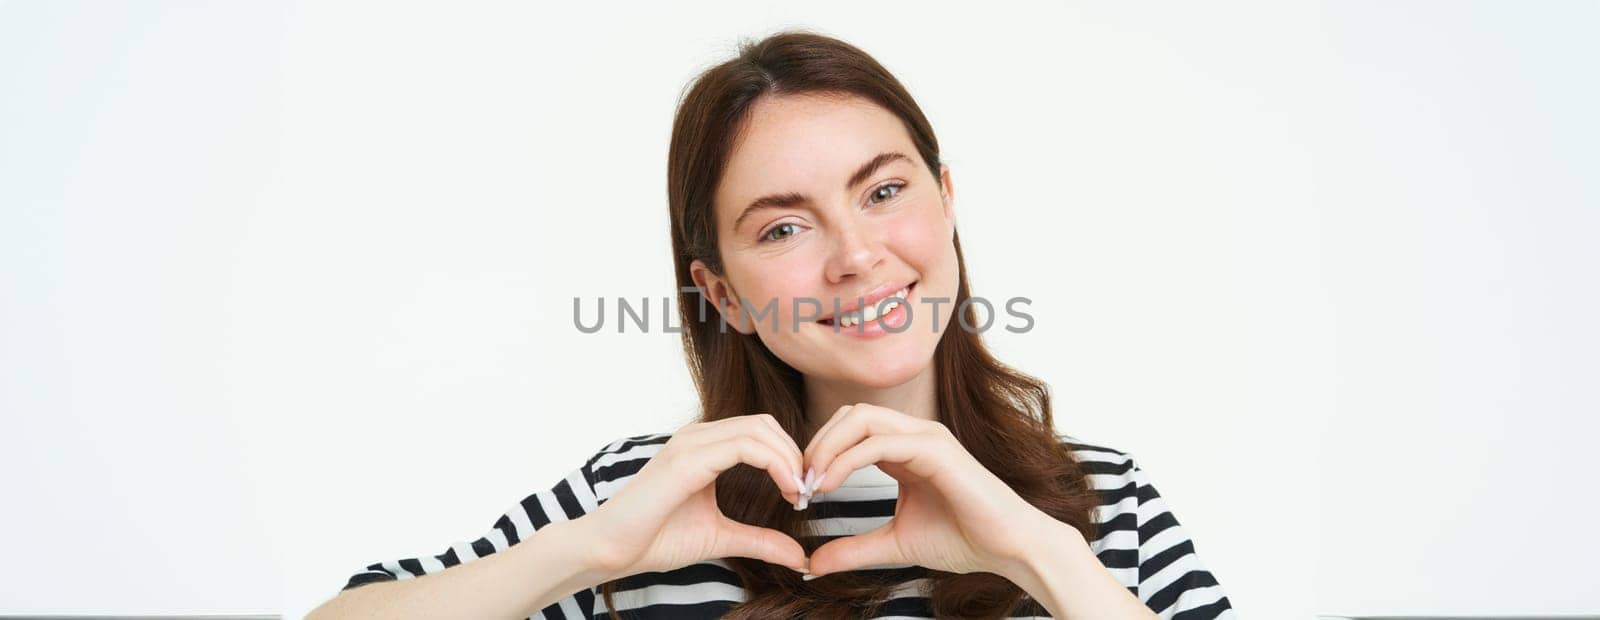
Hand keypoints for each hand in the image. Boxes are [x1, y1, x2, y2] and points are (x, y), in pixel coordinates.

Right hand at [583, 415, 810, 577]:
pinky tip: (785, 490)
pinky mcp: (687, 460)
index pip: (760, 431)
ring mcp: (690, 443)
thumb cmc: (655, 539)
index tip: (803, 492)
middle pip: (764, 424)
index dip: (790, 456)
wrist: (610, 550)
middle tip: (806, 490)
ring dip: (789, 458)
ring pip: (758, 429)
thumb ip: (760, 540)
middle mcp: (697, 436)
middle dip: (795, 453)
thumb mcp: (721, 537)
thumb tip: (800, 556)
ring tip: (798, 492)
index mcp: (704, 447)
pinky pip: (744, 447)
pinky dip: (775, 464)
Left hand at [801, 403, 1057, 579]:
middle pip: (851, 414)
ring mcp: (927, 436)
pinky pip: (879, 442)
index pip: (852, 428)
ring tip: (812, 481)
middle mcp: (915, 433)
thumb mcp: (894, 544)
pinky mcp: (936, 448)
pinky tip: (830, 484)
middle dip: (818, 442)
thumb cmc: (964, 539)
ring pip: (862, 418)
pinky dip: (847, 459)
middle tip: (801, 481)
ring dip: (828, 446)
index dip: (821, 451)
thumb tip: (812, 563)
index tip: (803, 488)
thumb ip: (854, 548)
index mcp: (906, 448)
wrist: (1010, 547)